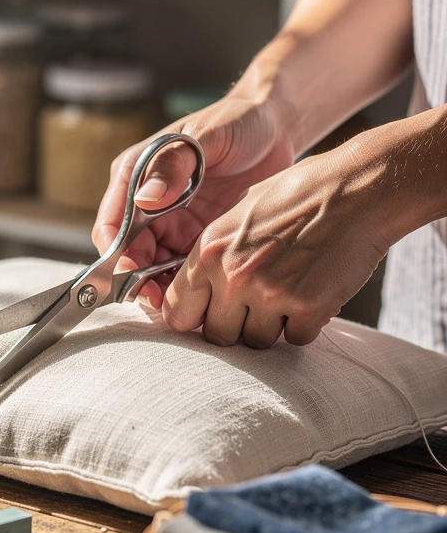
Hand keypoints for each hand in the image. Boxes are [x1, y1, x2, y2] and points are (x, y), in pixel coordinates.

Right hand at [93, 94, 296, 306]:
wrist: (276, 126)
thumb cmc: (236, 121)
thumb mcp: (205, 136)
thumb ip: (173, 165)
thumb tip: (145, 199)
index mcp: (135, 176)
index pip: (111, 224)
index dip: (116, 255)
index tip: (131, 275)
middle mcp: (146, 203)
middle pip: (129, 253)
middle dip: (138, 279)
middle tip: (161, 301)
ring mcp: (171, 222)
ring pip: (153, 266)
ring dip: (161, 286)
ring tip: (181, 303)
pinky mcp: (196, 235)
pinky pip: (182, 267)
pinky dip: (186, 283)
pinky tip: (202, 292)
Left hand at [163, 146, 392, 346]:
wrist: (355, 190)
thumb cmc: (295, 196)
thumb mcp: (235, 215)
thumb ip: (211, 255)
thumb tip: (193, 289)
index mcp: (208, 252)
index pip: (177, 314)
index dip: (193, 318)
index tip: (207, 314)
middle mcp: (233, 276)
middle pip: (216, 336)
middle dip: (233, 326)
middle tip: (254, 306)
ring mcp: (270, 294)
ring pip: (255, 342)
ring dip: (270, 326)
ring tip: (287, 294)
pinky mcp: (308, 307)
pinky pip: (295, 339)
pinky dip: (304, 325)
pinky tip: (313, 294)